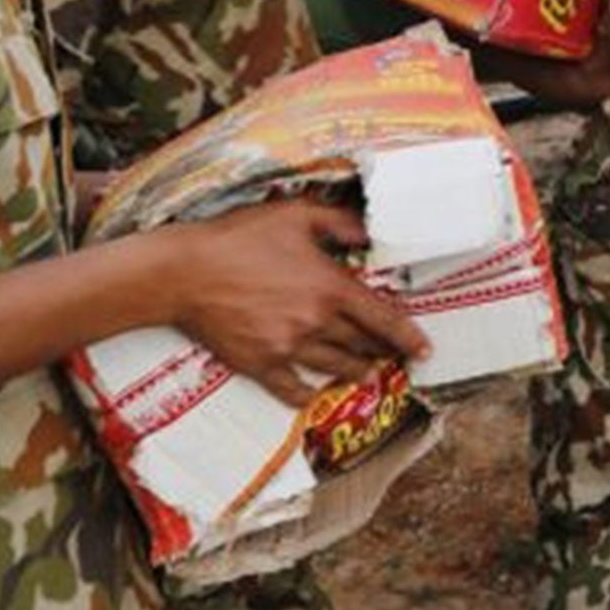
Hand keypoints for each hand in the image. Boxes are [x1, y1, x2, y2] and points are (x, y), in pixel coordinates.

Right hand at [172, 199, 428, 405]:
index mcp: (329, 286)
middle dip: (383, 352)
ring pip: (335, 369)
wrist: (184, 272)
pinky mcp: (259, 364)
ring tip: (367, 373)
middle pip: (362, 346)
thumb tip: (368, 233)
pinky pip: (292, 389)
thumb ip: (339, 222)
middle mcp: (315, 322)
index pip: (382, 318)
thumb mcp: (295, 214)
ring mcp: (287, 347)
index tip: (424, 350)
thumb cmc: (239, 237)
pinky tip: (315, 394)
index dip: (408, 337)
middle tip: (395, 358)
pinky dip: (308, 395)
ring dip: (356, 372)